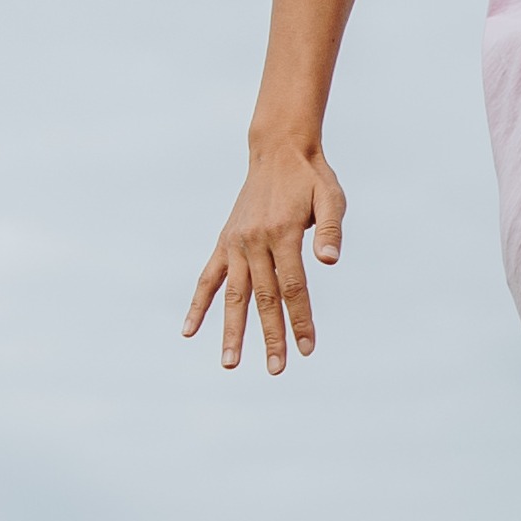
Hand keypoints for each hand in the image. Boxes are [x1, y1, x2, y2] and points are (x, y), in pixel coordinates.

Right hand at [184, 140, 348, 375]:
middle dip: (271, 336)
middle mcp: (255, 241)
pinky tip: (188, 331)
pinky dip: (198, 304)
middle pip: (264, 298)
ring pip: (234, 295)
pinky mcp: (225, 242)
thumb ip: (331, 230)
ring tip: (229, 364)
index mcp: (284, 233)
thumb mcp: (332, 197)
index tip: (307, 348)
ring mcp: (236, 243)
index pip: (294, 287)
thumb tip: (330, 262)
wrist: (278, 151)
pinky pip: (208, 278)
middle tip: (277, 369)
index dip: (301, 319)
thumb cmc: (311, 178)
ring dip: (231, 331)